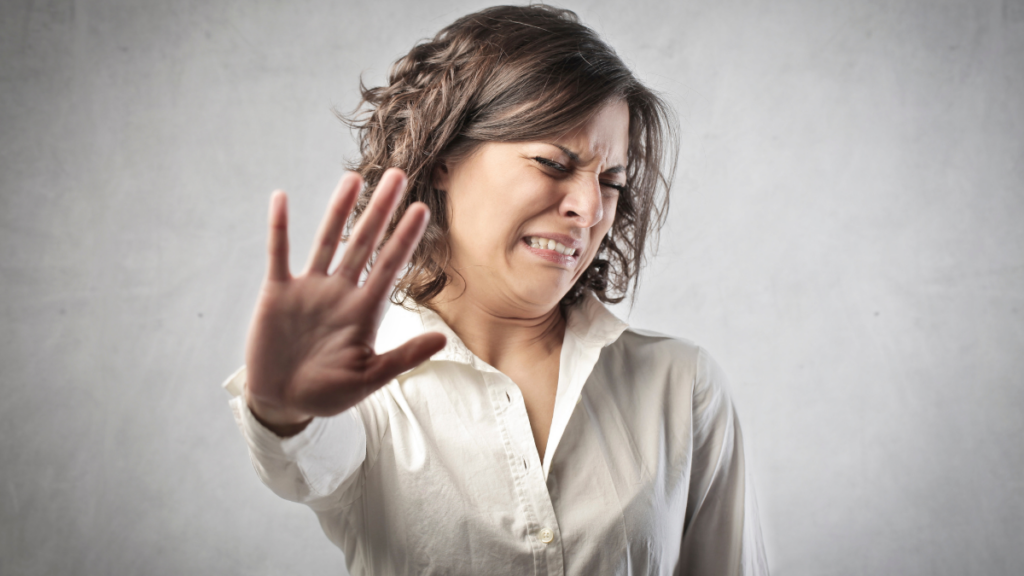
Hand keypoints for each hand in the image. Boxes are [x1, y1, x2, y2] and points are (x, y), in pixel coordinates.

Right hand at [244, 168, 445, 435]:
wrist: (284, 401)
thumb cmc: (328, 393)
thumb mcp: (368, 380)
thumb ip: (402, 358)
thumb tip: (442, 340)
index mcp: (364, 311)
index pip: (390, 265)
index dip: (405, 237)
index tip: (422, 208)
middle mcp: (340, 292)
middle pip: (364, 242)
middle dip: (380, 210)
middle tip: (397, 174)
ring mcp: (309, 289)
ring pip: (328, 240)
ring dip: (339, 209)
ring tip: (353, 178)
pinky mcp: (278, 293)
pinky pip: (279, 254)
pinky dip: (279, 228)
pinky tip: (281, 198)